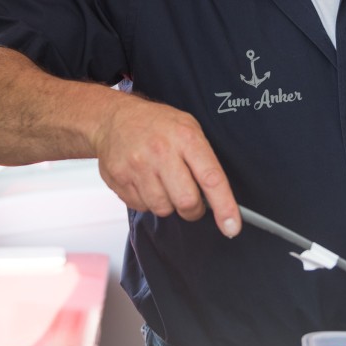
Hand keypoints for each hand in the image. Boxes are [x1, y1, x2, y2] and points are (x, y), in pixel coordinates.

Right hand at [90, 95, 240, 236]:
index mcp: (185, 137)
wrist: (113, 118)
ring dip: (168, 204)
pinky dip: (148, 201)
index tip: (232, 226)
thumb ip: (204, 160)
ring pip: (163, 209)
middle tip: (190, 199)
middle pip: (186, 202)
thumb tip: (219, 199)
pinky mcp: (120, 180)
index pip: (211, 178)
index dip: (225, 207)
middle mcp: (161, 152)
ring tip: (162, 182)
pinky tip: (145, 181)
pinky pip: (142, 207)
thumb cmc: (157, 125)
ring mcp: (137, 166)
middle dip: (193, 210)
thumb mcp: (188, 128)